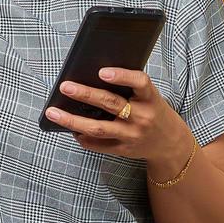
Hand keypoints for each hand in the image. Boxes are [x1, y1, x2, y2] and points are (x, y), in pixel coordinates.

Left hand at [44, 67, 197, 170]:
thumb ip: (129, 88)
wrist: (170, 143)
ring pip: (98, 128)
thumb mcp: (150, 97)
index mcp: (151, 99)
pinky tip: (70, 129)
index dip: (121, 76)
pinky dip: (82, 137)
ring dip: (72, 121)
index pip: (140, 83)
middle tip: (64, 87)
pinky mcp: (123, 150)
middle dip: (85, 94)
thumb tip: (91, 78)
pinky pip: (97, 145)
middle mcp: (142, 117)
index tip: (102, 72)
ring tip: (53, 112)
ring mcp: (132, 136)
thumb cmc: (154, 111)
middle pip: (110, 104)